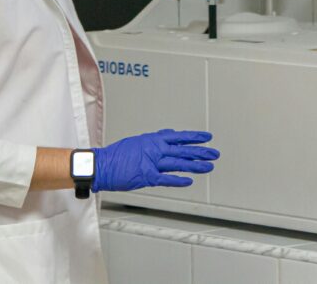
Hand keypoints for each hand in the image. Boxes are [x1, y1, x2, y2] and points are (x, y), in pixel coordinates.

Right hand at [93, 129, 219, 191]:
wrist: (102, 165)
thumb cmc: (117, 154)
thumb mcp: (138, 141)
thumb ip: (155, 139)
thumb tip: (169, 134)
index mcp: (153, 140)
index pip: (179, 137)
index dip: (194, 137)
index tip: (207, 137)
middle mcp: (155, 149)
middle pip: (183, 150)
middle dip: (201, 152)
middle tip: (214, 153)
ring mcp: (152, 163)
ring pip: (179, 164)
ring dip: (195, 166)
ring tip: (209, 167)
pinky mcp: (147, 177)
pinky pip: (167, 179)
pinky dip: (179, 181)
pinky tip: (190, 181)